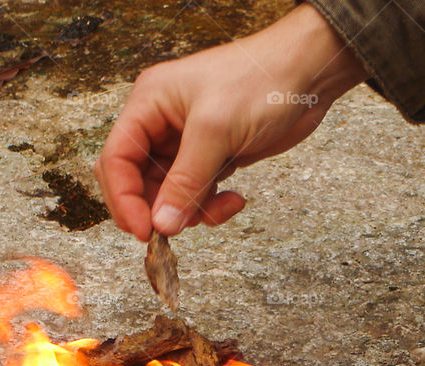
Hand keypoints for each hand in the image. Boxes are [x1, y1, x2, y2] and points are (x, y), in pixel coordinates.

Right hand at [94, 3, 366, 240]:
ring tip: (223, 207)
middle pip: (138, 181)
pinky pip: (198, 194)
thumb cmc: (260, 83)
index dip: (124, 198)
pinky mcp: (213, 157)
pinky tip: (237, 199)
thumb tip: (162, 224)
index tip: (145, 231)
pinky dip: (213, 205)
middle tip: (176, 232)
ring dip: (193, 210)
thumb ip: (186, 181)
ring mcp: (187, 143)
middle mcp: (161, 124)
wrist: (308, 74)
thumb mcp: (216, 132)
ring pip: (170, 194)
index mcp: (149, 104)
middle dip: (158, 209)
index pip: (116, 158)